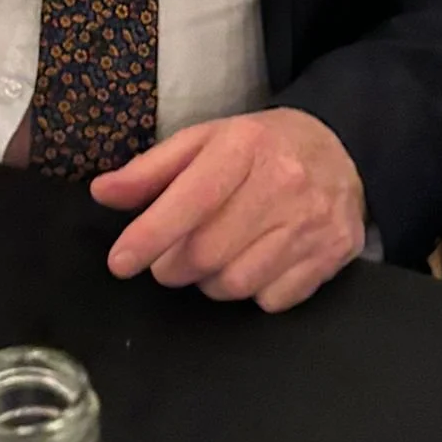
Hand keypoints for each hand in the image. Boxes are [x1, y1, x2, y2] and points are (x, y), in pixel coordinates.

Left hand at [91, 108, 366, 312]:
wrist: (339, 148)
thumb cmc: (258, 147)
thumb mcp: (203, 141)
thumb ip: (150, 170)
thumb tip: (102, 194)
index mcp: (244, 147)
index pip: (189, 200)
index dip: (149, 237)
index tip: (120, 262)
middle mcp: (283, 183)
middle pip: (207, 253)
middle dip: (173, 266)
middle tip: (169, 258)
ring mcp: (312, 222)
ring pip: (236, 283)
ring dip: (210, 282)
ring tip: (214, 256)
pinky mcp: (333, 253)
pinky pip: (272, 300)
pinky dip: (253, 292)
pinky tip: (255, 262)